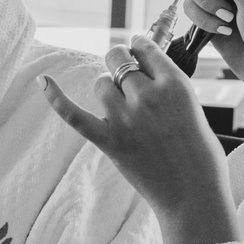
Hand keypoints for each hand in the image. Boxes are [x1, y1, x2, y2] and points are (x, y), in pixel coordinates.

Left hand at [41, 36, 239, 243]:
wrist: (193, 196)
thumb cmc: (200, 154)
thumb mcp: (193, 108)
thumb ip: (168, 86)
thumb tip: (144, 67)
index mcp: (175, 84)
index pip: (144, 47)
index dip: (140, 50)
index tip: (139, 56)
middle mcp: (148, 96)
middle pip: (118, 59)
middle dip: (120, 63)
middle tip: (127, 77)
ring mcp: (126, 119)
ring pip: (101, 83)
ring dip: (108, 89)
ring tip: (123, 107)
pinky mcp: (109, 141)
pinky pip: (74, 114)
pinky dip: (56, 98)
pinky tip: (42, 80)